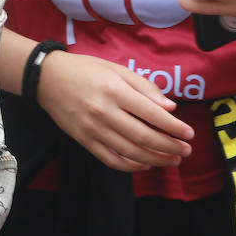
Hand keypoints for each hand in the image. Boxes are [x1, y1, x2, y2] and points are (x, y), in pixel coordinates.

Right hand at [35, 50, 193, 171]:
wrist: (46, 78)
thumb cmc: (84, 69)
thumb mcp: (115, 68)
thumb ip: (143, 87)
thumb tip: (170, 107)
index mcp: (114, 90)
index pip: (152, 114)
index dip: (174, 127)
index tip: (189, 133)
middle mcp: (104, 112)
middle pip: (144, 137)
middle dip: (170, 146)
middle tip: (186, 150)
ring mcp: (93, 129)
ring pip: (130, 152)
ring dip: (156, 159)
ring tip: (172, 160)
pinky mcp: (84, 140)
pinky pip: (111, 159)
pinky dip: (131, 166)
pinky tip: (145, 164)